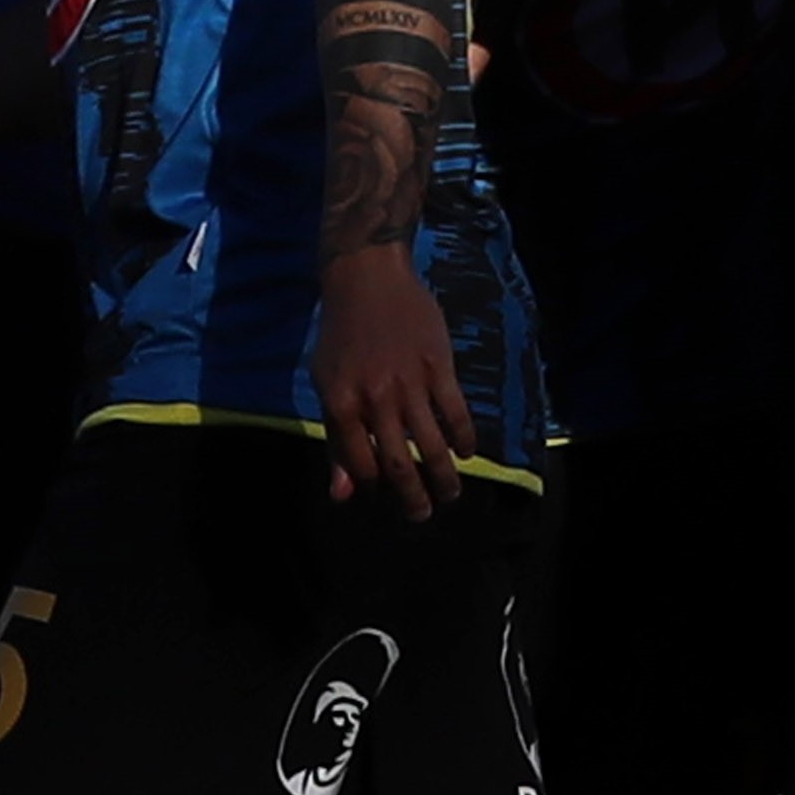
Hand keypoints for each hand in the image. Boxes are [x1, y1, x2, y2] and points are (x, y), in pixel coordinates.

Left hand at [311, 247, 473, 515]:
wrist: (367, 278)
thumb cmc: (341, 335)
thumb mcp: (327, 385)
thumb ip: (336, 441)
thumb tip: (342, 495)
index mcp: (342, 404)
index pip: (361, 465)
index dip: (373, 487)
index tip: (385, 496)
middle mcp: (376, 399)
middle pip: (399, 464)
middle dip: (413, 498)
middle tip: (423, 515)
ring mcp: (410, 383)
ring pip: (433, 445)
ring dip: (444, 478)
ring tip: (451, 494)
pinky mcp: (439, 366)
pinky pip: (456, 413)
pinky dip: (464, 438)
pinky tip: (467, 453)